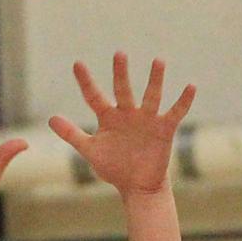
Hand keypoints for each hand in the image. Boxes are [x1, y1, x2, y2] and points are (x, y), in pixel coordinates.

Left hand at [49, 53, 195, 198]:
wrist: (137, 186)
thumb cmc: (114, 167)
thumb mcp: (90, 150)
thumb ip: (72, 134)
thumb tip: (50, 118)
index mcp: (109, 117)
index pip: (94, 96)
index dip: (85, 82)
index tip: (77, 64)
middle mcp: (128, 113)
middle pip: (123, 90)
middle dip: (120, 73)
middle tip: (119, 54)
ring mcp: (147, 119)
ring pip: (151, 96)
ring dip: (155, 80)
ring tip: (158, 61)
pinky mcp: (164, 129)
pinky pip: (175, 112)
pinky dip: (183, 101)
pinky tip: (191, 87)